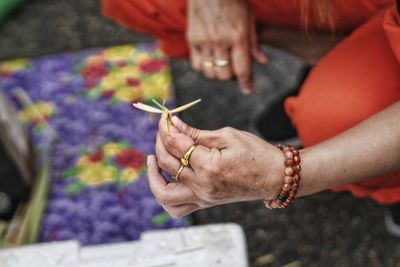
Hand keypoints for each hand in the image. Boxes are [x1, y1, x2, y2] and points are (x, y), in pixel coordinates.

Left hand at [146, 117, 282, 217]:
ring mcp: (203, 198)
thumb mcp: (228, 136)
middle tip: (163, 130)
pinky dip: (165, 195)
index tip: (164, 117)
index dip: (166, 128)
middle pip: (167, 164)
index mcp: (209, 166)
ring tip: (154, 159)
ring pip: (164, 194)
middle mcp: (202, 186)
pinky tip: (166, 178)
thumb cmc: (256, 153)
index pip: (176, 144)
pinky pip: (176, 208)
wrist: (275, 177)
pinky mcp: (205, 203)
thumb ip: (196, 133)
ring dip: (154, 176)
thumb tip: (174, 124)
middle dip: (160, 142)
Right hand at [187, 0, 267, 93]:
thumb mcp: (249, 18)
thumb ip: (254, 43)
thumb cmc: (233, 0)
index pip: (243, 69)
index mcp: (238, 36)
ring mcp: (204, 40)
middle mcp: (221, 41)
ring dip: (218, 73)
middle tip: (235, 71)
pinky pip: (197, 65)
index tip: (248, 90)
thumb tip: (263, 62)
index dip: (246, 82)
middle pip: (225, 75)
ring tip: (222, 65)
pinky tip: (210, 60)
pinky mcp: (192, 38)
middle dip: (232, 78)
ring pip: (210, 72)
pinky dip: (204, 67)